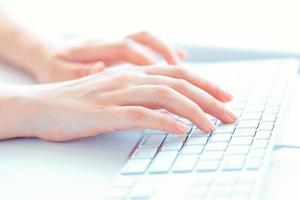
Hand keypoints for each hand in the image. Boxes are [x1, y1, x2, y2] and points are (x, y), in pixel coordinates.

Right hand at [19, 65, 234, 141]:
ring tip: (212, 126)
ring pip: (166, 97)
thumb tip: (169, 106)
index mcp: (134, 73)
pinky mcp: (106, 112)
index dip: (206, 84)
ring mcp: (118, 94)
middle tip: (230, 114)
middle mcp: (130, 79)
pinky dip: (164, 122)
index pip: (179, 74)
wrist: (42, 105)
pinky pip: (141, 114)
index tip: (225, 98)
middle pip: (179, 83)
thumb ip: (141, 94)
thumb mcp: (116, 93)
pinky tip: (181, 131)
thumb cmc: (80, 102)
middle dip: (209, 98)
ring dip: (194, 111)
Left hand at [36, 31, 185, 82]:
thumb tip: (101, 67)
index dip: (146, 59)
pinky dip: (163, 55)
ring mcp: (117, 45)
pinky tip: (179, 64)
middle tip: (183, 72)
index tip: (161, 75)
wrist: (47, 56)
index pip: (126, 47)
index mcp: (96, 46)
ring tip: (184, 69)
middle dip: (167, 52)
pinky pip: (147, 49)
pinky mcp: (121, 52)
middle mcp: (110, 41)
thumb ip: (82, 72)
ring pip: (148, 41)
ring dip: (168, 52)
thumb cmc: (54, 67)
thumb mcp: (60, 73)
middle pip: (144, 39)